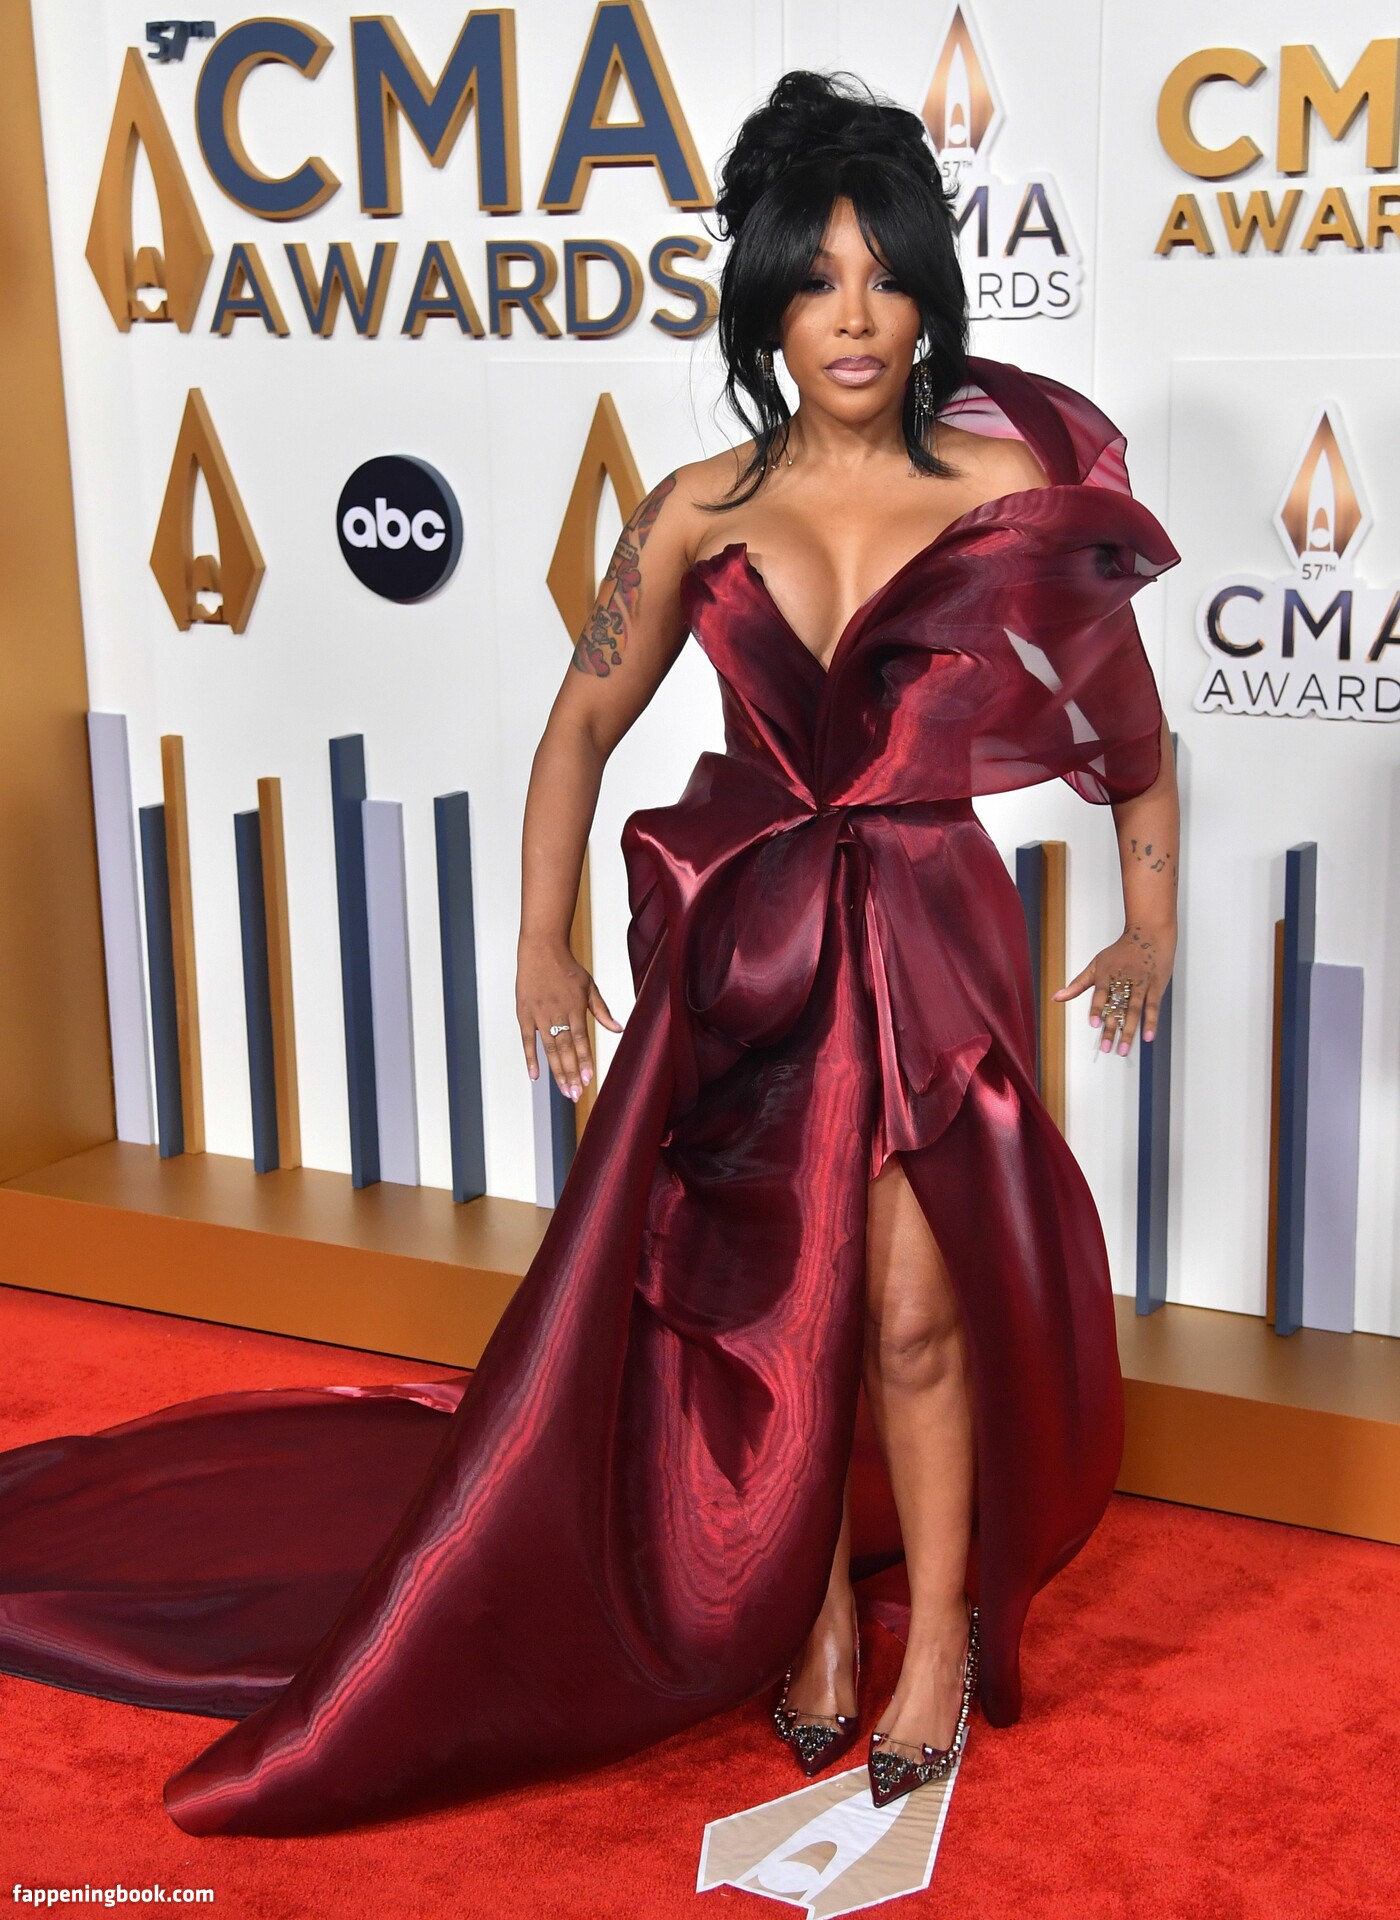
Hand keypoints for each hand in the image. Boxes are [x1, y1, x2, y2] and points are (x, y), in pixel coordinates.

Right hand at [516, 934, 623, 1099]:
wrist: (541, 950)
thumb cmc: (567, 968)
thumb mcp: (589, 986)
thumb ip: (602, 1010)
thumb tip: (619, 1029)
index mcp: (575, 1008)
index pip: (581, 1040)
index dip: (584, 1061)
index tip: (589, 1079)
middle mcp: (556, 1014)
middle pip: (564, 1050)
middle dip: (571, 1074)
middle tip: (576, 1095)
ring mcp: (539, 1016)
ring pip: (549, 1049)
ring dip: (556, 1072)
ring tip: (564, 1091)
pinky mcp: (524, 1015)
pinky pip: (527, 1041)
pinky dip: (530, 1058)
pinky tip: (535, 1076)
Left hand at [1052, 920, 1175, 1057]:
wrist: (1150, 933)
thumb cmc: (1121, 951)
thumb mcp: (1096, 964)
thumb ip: (1078, 984)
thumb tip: (1056, 997)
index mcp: (1107, 975)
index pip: (1101, 994)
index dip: (1097, 1008)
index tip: (1093, 1024)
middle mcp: (1124, 980)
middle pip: (1117, 1008)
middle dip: (1112, 1029)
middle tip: (1106, 1048)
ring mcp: (1141, 984)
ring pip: (1134, 1011)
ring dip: (1129, 1032)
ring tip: (1122, 1050)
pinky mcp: (1156, 987)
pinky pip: (1153, 1007)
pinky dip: (1151, 1022)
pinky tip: (1147, 1037)